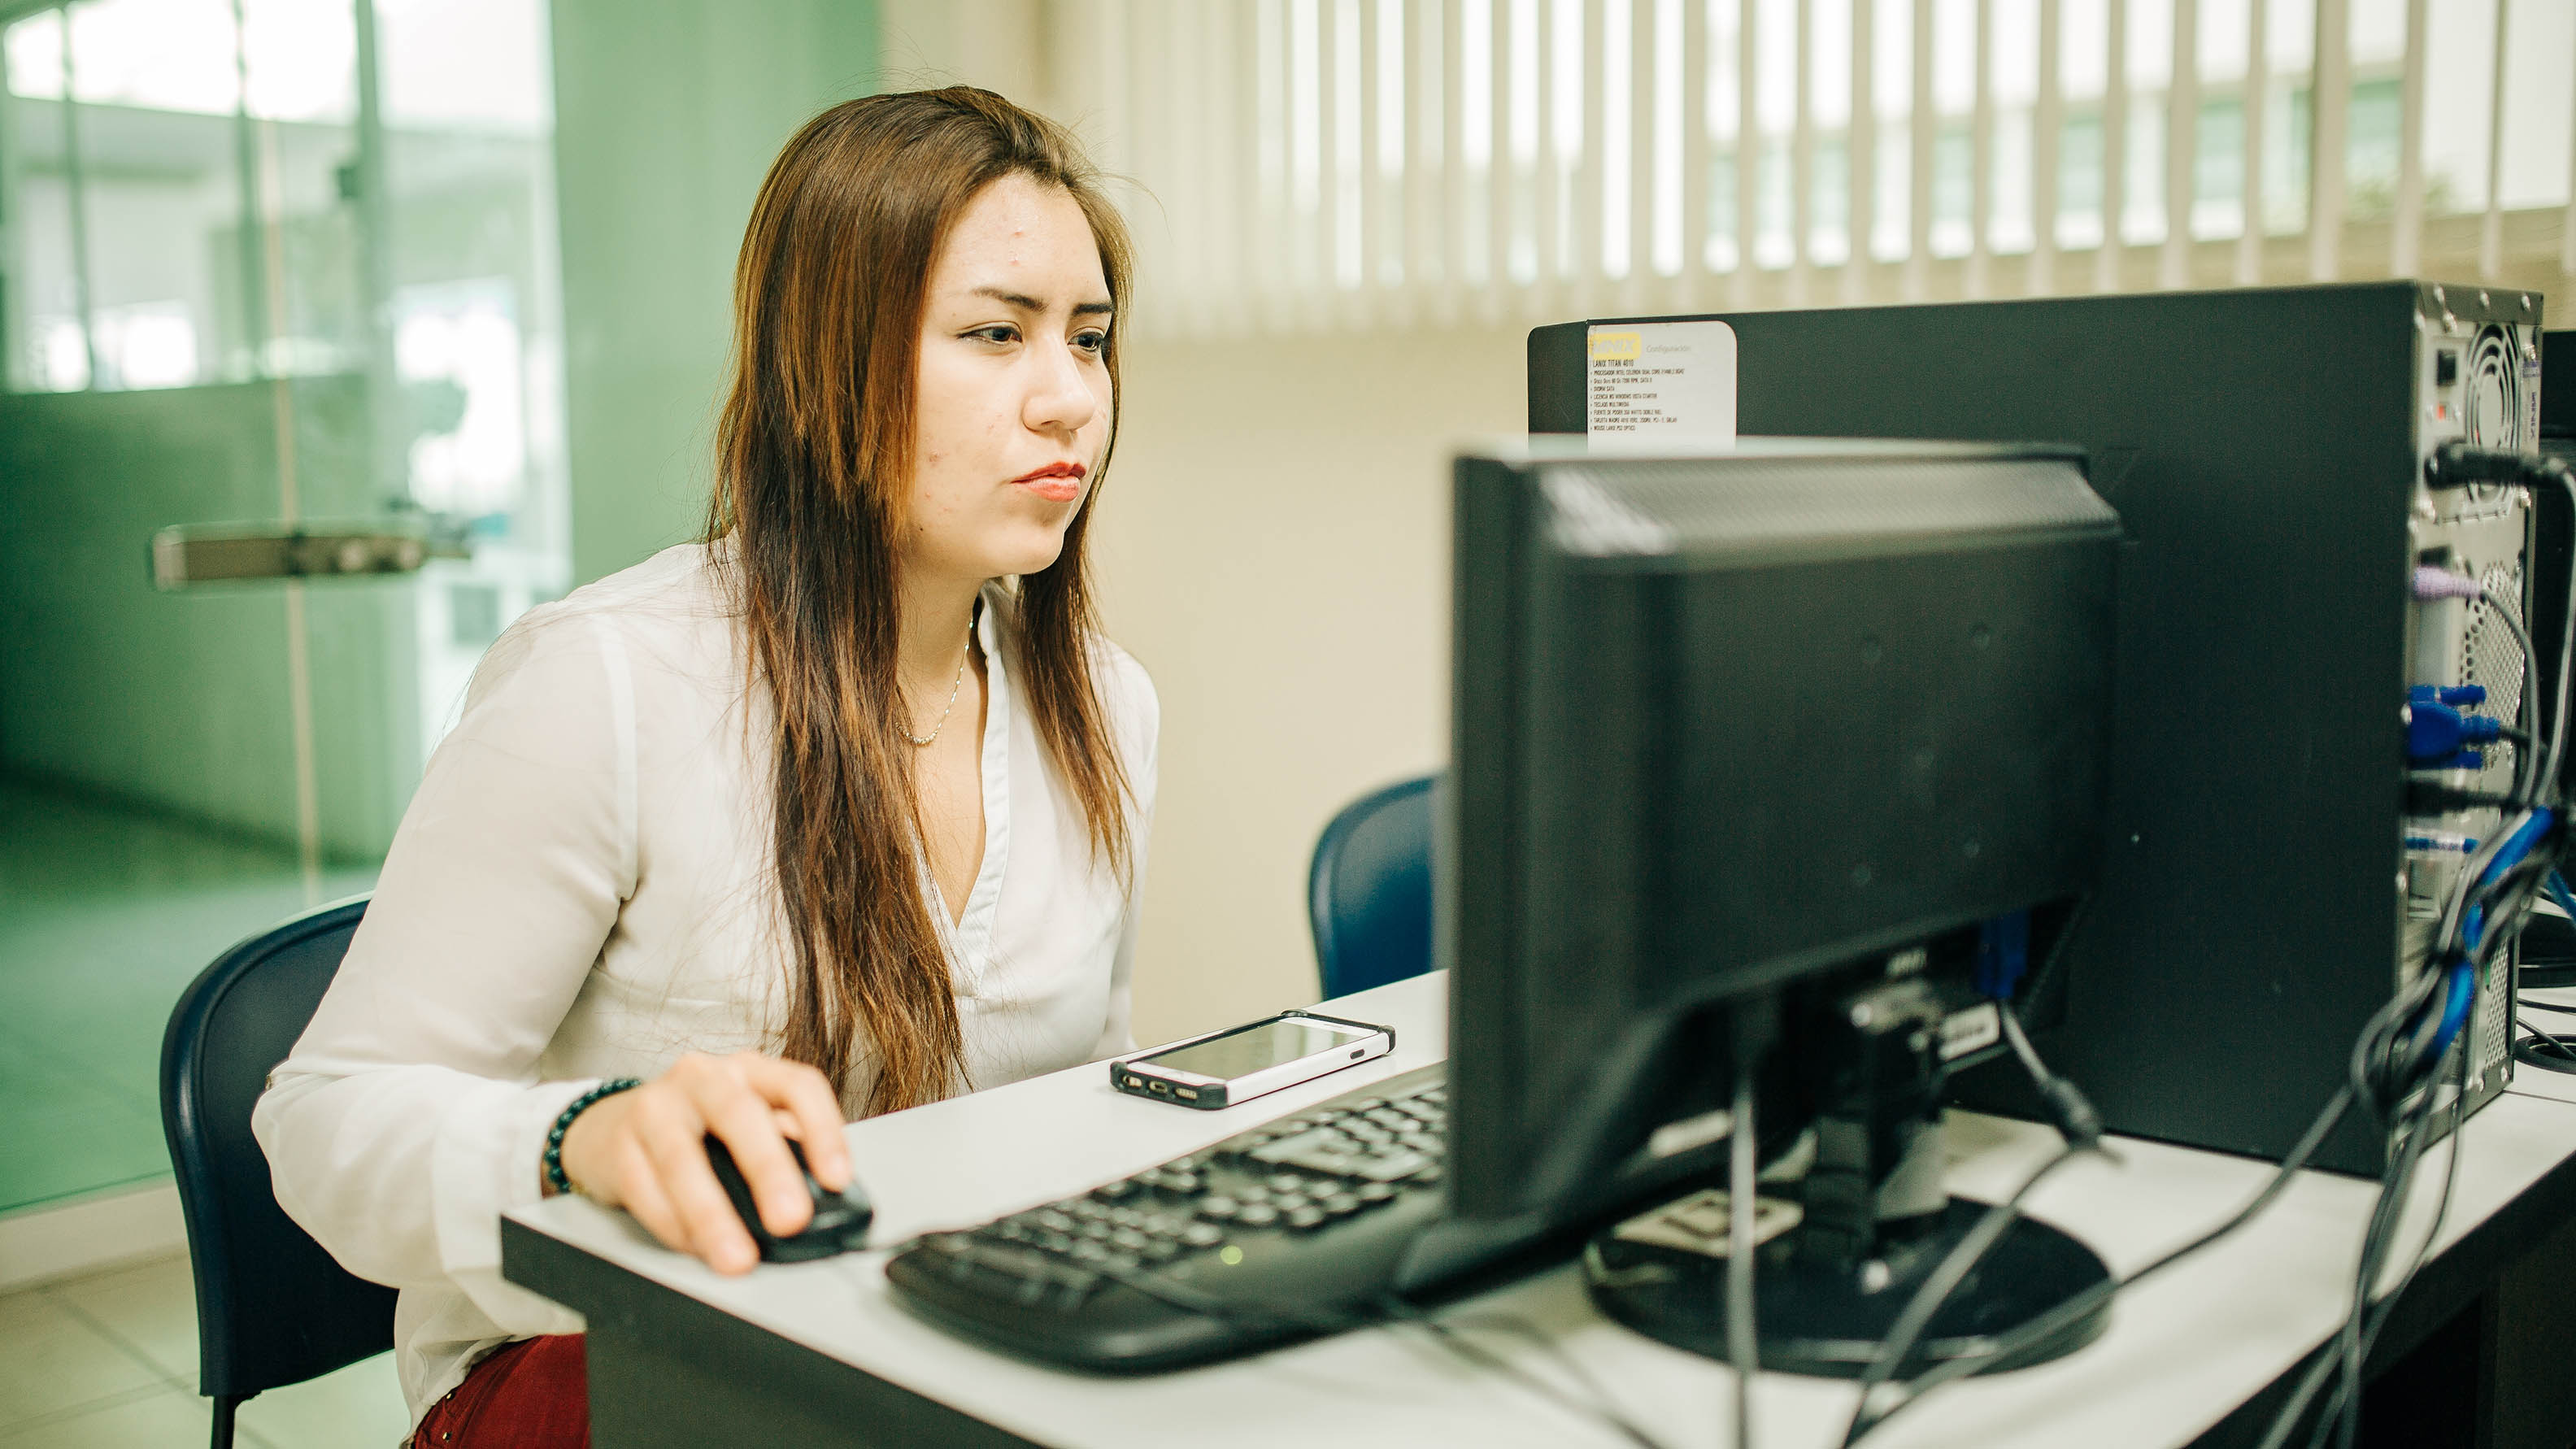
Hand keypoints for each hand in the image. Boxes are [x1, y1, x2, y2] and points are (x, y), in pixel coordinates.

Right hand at [556, 1052, 849, 1273]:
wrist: (611, 1125)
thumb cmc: (698, 1129)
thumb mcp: (748, 1126)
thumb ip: (785, 1152)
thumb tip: (824, 1204)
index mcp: (750, 1070)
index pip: (798, 1086)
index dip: (823, 1131)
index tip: (837, 1180)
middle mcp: (702, 1077)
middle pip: (739, 1113)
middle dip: (768, 1169)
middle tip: (789, 1220)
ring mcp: (655, 1106)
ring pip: (682, 1157)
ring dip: (712, 1214)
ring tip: (736, 1257)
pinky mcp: (618, 1145)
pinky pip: (645, 1189)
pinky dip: (674, 1225)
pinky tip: (695, 1247)